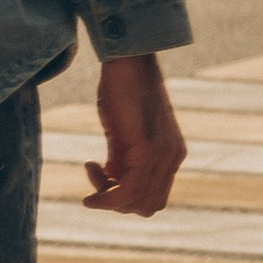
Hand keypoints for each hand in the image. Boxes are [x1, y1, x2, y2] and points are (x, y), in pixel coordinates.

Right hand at [82, 50, 184, 214]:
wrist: (127, 55)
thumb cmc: (121, 85)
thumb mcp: (121, 128)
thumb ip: (121, 155)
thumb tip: (112, 178)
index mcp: (171, 154)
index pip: (154, 197)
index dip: (125, 197)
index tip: (99, 173)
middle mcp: (172, 158)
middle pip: (148, 206)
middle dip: (116, 201)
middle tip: (94, 171)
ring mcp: (162, 156)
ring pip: (138, 204)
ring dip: (108, 199)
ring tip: (91, 168)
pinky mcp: (147, 150)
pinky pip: (128, 191)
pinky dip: (107, 198)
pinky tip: (90, 186)